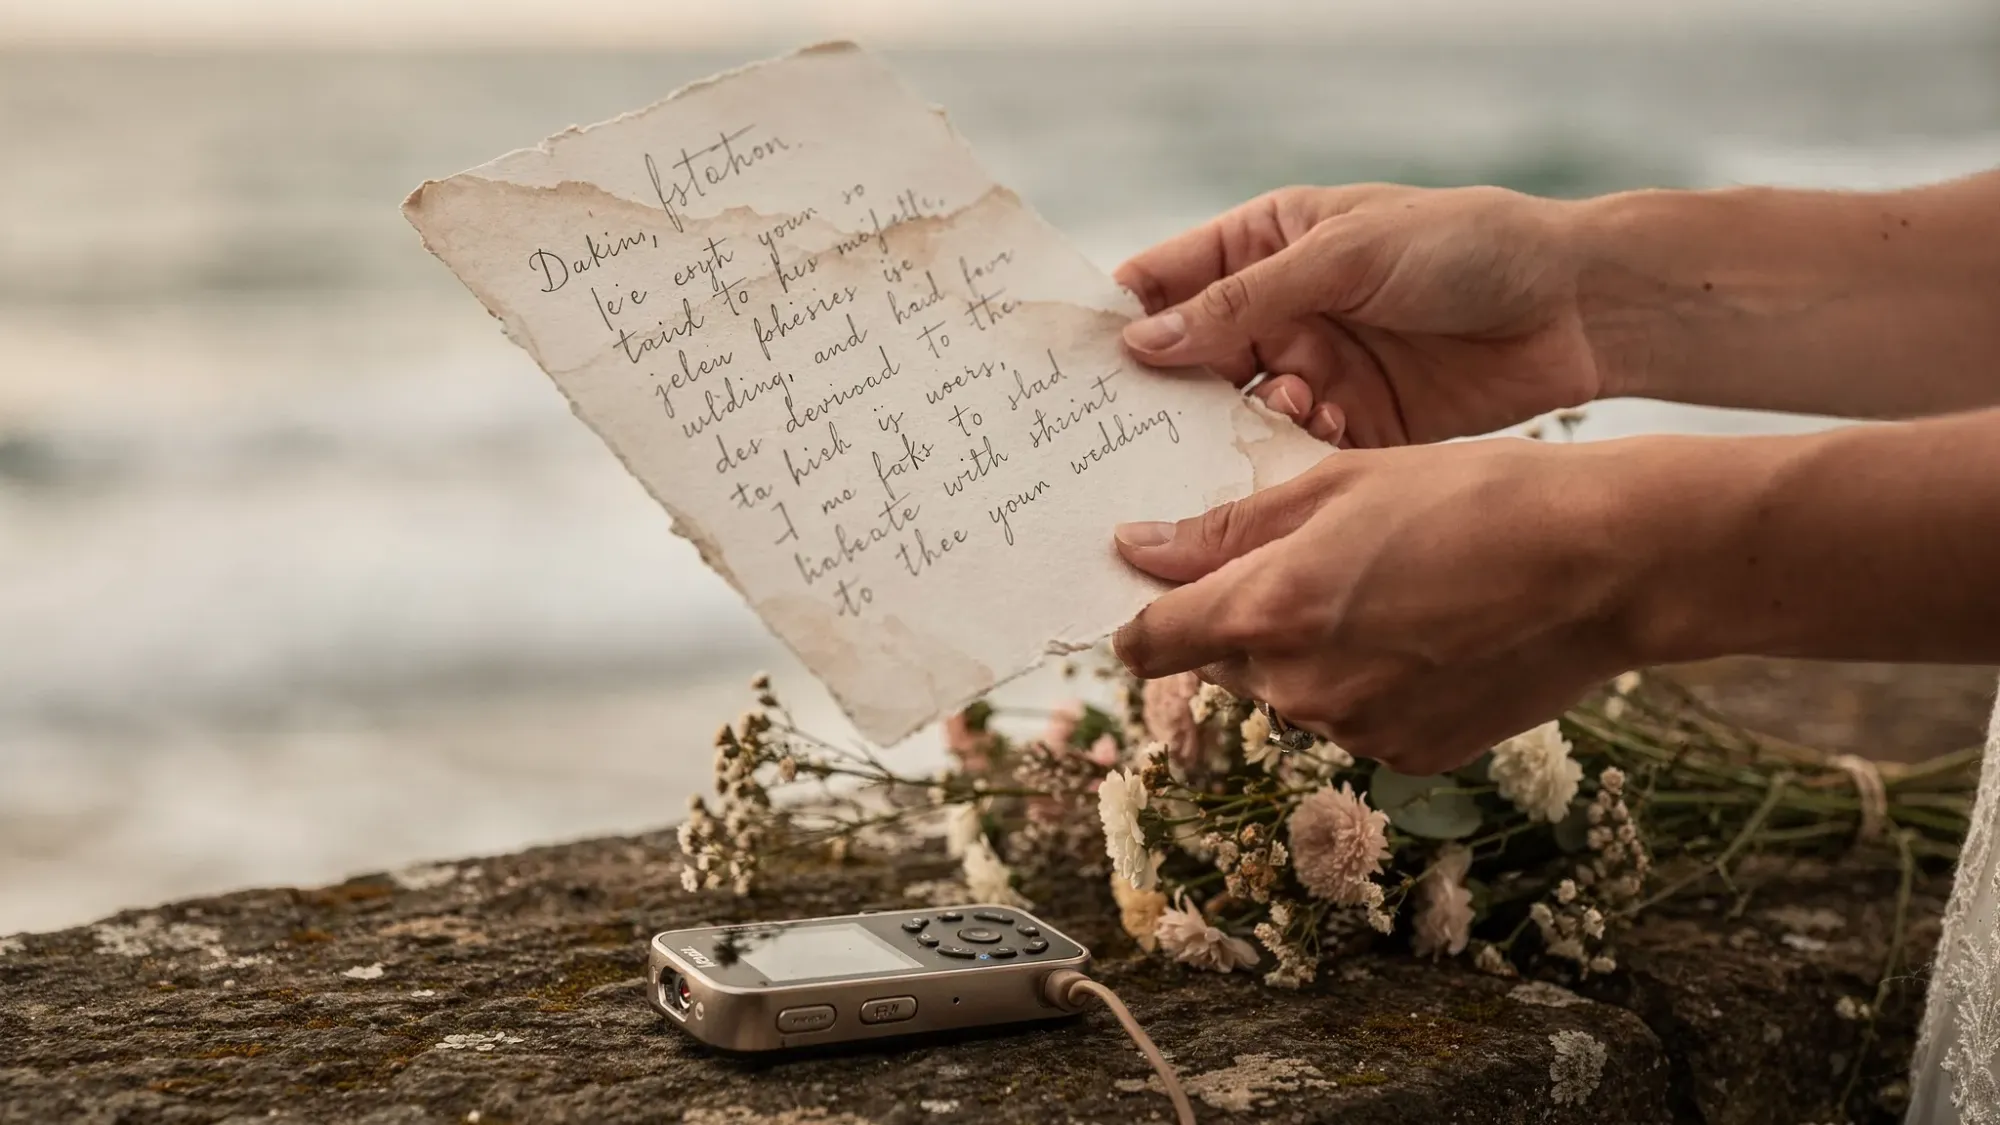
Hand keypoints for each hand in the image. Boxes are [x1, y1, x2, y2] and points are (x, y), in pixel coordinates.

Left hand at [1109, 438, 1664, 773]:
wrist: (1604, 564)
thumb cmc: (1475, 497)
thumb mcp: (1340, 482)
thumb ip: (1228, 527)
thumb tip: (1136, 548)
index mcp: (1271, 611)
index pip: (1149, 645)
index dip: (1141, 618)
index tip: (1152, 594)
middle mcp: (1301, 688)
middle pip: (1222, 663)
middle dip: (1242, 619)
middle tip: (1311, 559)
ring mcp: (1356, 730)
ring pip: (1289, 691)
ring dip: (1308, 648)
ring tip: (1389, 585)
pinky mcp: (1408, 754)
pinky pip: (1352, 716)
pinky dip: (1367, 679)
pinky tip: (1427, 629)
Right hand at [1113, 184, 1604, 447]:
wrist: (1579, 304)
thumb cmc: (1465, 245)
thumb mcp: (1346, 255)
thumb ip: (1245, 300)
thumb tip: (1144, 343)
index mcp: (1264, 246)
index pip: (1167, 284)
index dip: (1118, 321)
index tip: (1073, 369)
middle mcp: (1278, 313)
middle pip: (1190, 365)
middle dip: (1164, 398)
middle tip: (1131, 436)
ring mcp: (1315, 372)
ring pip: (1239, 416)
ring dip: (1240, 425)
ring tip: (1280, 410)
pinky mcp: (1355, 427)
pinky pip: (1297, 451)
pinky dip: (1294, 452)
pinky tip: (1319, 433)